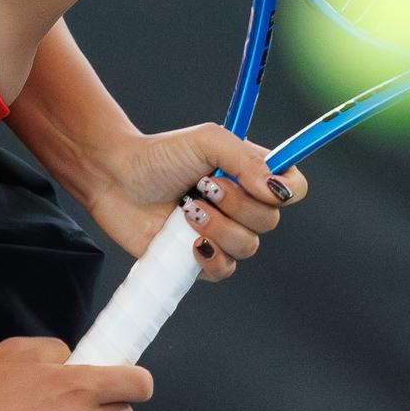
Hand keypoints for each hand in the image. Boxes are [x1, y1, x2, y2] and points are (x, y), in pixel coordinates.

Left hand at [87, 123, 308, 280]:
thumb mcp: (208, 141)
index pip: (293, 188)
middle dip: (237, 203)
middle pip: (271, 219)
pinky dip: (209, 254)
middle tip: (204, 186)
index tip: (263, 183)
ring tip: (187, 209)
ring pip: (248, 246)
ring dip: (218, 227)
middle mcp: (242, 206)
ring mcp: (222, 234)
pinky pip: (225, 269)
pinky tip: (187, 237)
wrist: (116, 179)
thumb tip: (274, 187)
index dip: (287, 190)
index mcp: (251, 175)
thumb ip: (246, 158)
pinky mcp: (200, 259)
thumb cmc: (160, 155)